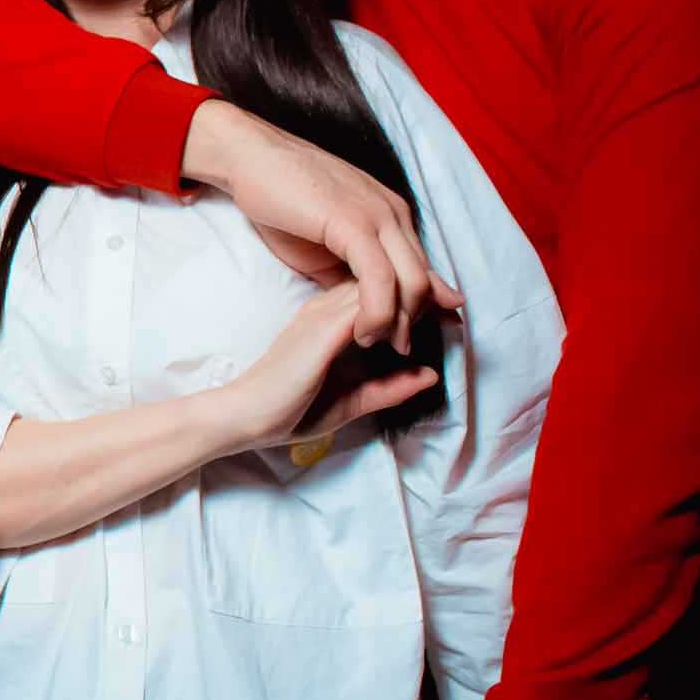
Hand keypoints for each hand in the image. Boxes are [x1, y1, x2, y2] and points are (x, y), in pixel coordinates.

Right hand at [182, 103, 460, 352]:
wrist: (249, 158)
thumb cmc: (279, 196)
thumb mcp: (323, 242)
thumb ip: (350, 270)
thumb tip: (366, 302)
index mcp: (390, 215)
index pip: (420, 269)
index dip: (418, 308)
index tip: (404, 337)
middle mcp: (394, 214)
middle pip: (424, 279)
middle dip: (414, 321)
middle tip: (396, 349)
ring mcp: (378, 216)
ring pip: (411, 283)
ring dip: (396, 323)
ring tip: (372, 342)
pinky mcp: (355, 223)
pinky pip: (380, 279)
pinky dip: (377, 312)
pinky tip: (361, 330)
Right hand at [207, 289, 440, 454]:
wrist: (244, 418)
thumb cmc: (288, 411)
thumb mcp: (351, 401)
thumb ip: (387, 387)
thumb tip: (429, 375)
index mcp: (325, 319)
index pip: (371, 292)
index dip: (408, 293)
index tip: (443, 307)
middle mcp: (323, 309)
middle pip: (378, 281)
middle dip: (419, 287)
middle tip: (455, 301)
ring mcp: (321, 316)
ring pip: (376, 287)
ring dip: (411, 294)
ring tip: (445, 306)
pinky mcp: (321, 330)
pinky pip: (365, 307)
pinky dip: (393, 309)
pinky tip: (415, 318)